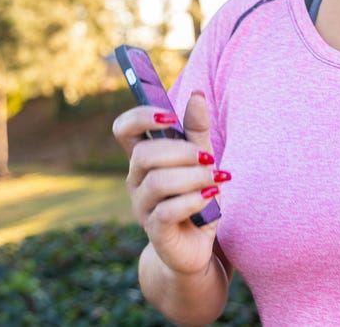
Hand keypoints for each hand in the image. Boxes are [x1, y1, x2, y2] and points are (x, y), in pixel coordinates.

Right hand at [112, 93, 225, 275]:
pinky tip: (210, 197)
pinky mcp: (154, 231)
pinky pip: (167, 211)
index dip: (141, 117)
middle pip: (144, 154)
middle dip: (181, 152)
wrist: (197, 246)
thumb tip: (197, 94)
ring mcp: (142, 207)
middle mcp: (135, 180)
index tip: (170, 118)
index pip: (123, 129)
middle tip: (209, 158)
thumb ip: (197, 130)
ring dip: (192, 177)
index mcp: (142, 158)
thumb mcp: (201, 160)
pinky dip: (193, 200)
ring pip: (157, 182)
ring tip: (216, 181)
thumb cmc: (196, 198)